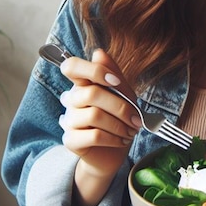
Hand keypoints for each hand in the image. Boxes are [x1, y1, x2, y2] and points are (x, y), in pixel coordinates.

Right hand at [58, 48, 140, 205]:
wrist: (113, 153)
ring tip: (130, 131)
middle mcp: (71, 99)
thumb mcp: (124, 94)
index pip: (71, 66)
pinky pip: (94, 135)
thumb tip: (99, 52)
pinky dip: (114, 138)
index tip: (116, 82)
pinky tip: (121, 140)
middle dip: (121, 107)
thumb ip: (113, 74)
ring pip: (94, 115)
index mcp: (82, 84)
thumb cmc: (118, 120)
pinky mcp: (70, 140)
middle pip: (91, 93)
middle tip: (136, 119)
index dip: (94, 70)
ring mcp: (69, 120)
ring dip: (120, 125)